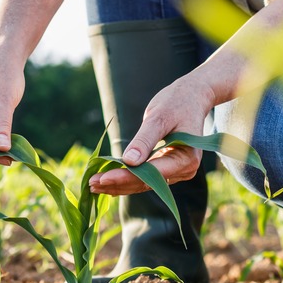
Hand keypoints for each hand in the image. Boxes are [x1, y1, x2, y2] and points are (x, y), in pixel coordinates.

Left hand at [89, 75, 215, 194]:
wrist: (191, 97)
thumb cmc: (177, 102)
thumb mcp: (159, 117)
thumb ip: (144, 140)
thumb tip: (129, 161)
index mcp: (186, 158)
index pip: (151, 173)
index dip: (126, 177)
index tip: (102, 178)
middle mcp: (184, 170)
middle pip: (146, 183)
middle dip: (118, 183)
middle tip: (91, 184)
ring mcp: (176, 172)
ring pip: (143, 184)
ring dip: (118, 185)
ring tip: (93, 185)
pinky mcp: (167, 169)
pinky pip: (145, 178)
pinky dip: (126, 179)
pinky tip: (106, 182)